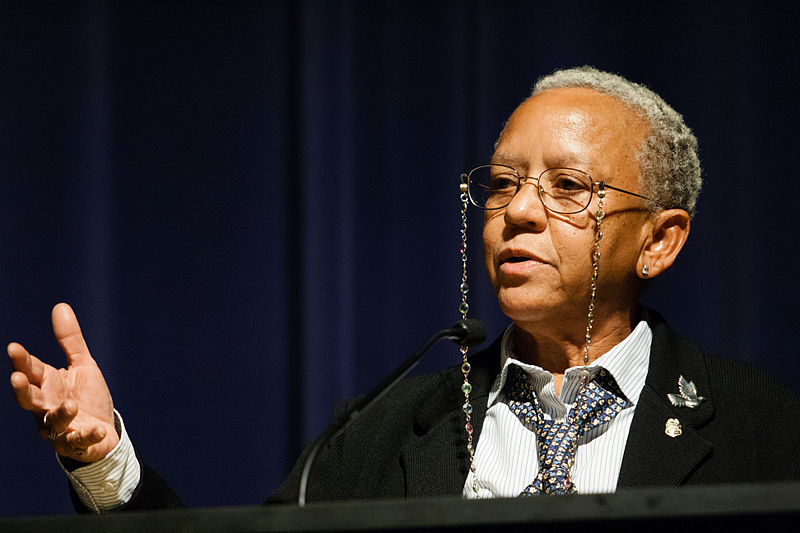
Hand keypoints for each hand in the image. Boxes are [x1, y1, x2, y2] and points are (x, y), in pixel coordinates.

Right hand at [8, 303, 118, 462]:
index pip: (30, 370)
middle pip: (29, 400)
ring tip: (71, 405)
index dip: (21, 360)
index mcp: (48, 385)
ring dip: (60, 414)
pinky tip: (98, 429)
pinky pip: (79, 441)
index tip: (14, 347)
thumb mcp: (83, 365)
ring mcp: (60, 429)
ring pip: (52, 423)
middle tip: (17, 378)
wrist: (104, 432)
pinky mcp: (76, 444)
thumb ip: (70, 340)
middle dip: (22, 390)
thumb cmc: (87, 397)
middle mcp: (47, 407)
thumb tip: (60, 306)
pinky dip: (87, 436)